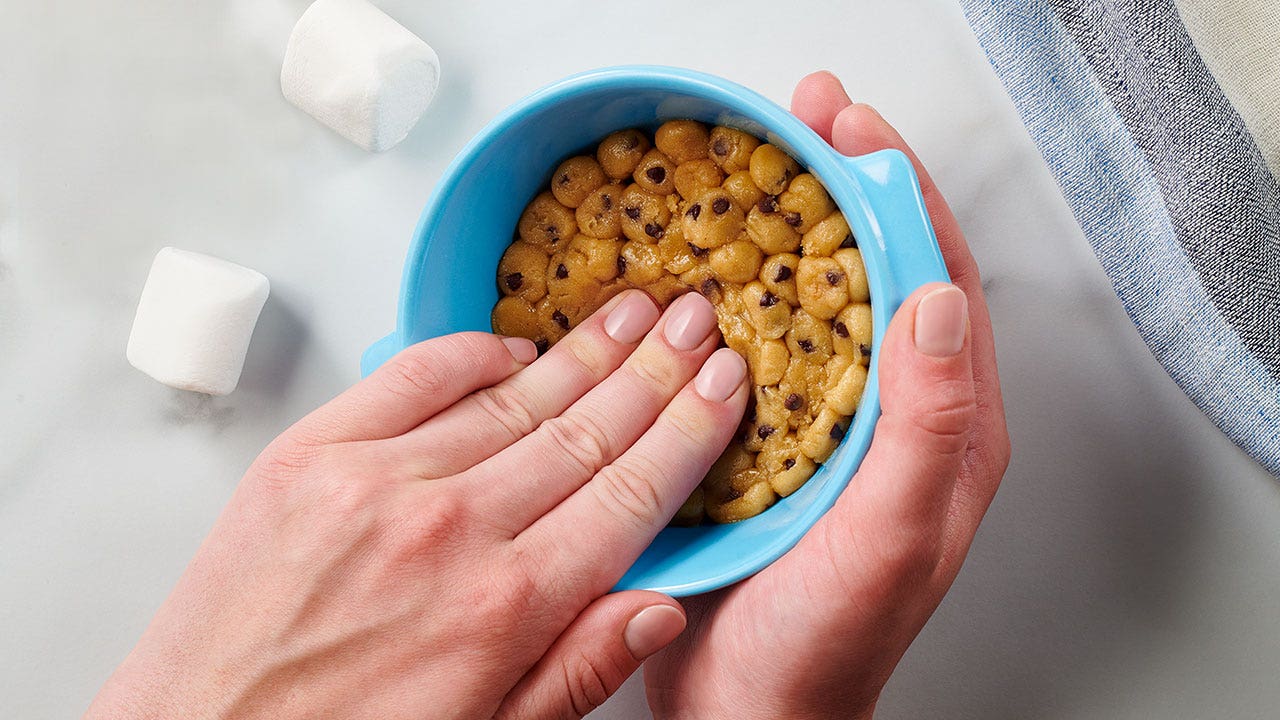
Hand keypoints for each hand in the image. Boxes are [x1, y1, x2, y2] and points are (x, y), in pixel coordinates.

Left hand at [85, 290, 749, 719]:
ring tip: (631, 312)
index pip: (629, 495)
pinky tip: (513, 342)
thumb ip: (576, 671)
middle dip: (653, 370)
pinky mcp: (308, 457)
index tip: (723, 382)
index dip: (688, 431)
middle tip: (694, 319)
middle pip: (583, 431)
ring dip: (581, 352)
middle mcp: (450, 529)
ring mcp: (375, 482)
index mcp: (506, 606)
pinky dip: (469, 353)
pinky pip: (409, 377)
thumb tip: (661, 607)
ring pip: (510, 399)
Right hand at [643, 72, 1011, 718]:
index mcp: (943, 431)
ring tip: (755, 166)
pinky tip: (704, 265)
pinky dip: (738, 290)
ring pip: (817, 299)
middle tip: (806, 121)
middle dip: (847, 185)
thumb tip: (938, 302)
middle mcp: (892, 417)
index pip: (938, 282)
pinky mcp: (769, 440)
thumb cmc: (822, 649)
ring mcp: (829, 424)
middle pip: (879, 272)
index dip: (901, 195)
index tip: (856, 133)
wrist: (748, 715)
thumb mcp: (888, 539)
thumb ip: (926, 428)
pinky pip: (762, 345)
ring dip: (791, 225)